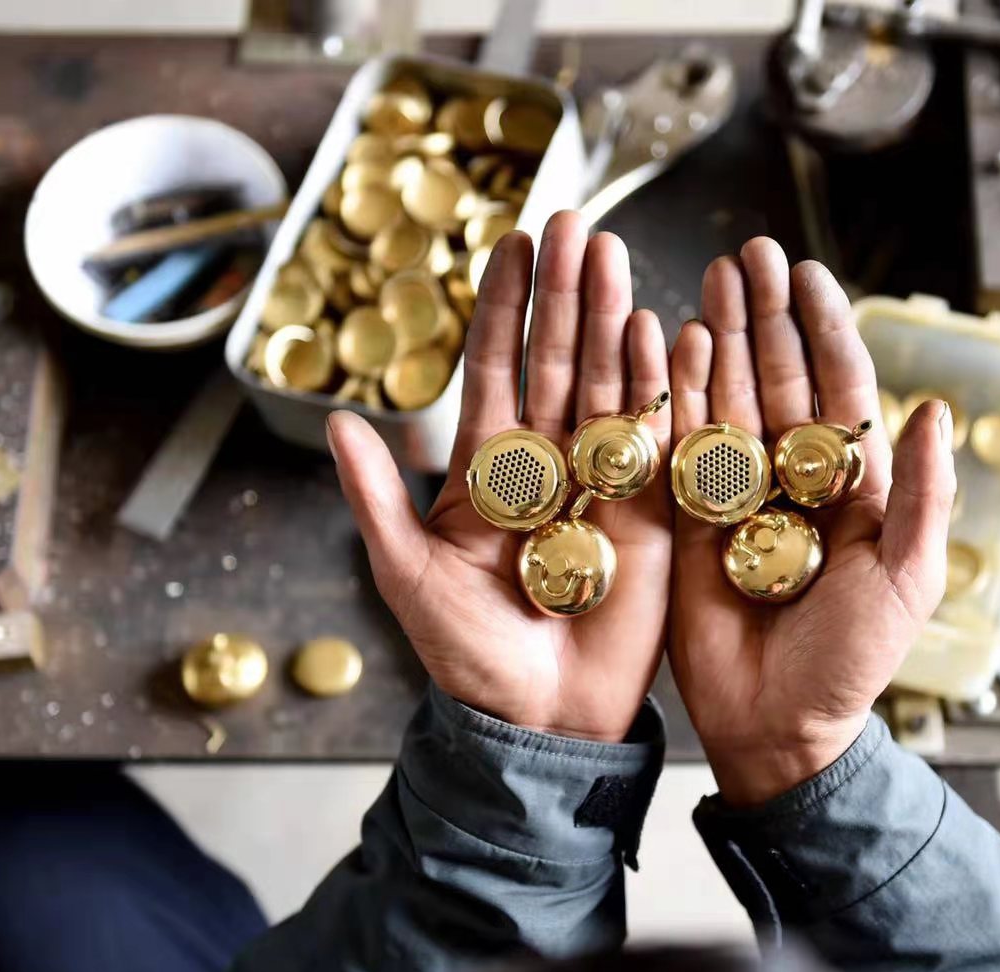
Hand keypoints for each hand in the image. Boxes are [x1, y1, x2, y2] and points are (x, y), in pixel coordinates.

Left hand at [328, 211, 671, 742]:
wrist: (537, 720)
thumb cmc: (466, 656)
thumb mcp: (407, 575)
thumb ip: (376, 499)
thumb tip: (338, 423)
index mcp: (489, 468)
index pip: (496, 367)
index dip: (504, 307)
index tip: (513, 243)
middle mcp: (549, 462)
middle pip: (559, 360)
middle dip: (566, 292)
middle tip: (576, 223)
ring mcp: (604, 481)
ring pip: (608, 384)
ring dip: (613, 319)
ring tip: (613, 254)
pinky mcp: (652, 513)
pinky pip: (656, 438)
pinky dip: (659, 385)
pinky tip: (661, 329)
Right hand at [668, 239, 956, 804]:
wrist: (778, 727)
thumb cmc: (852, 661)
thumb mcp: (905, 575)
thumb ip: (920, 492)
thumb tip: (933, 408)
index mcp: (850, 486)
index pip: (839, 387)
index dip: (823, 328)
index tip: (807, 271)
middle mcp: (791, 479)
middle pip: (777, 378)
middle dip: (763, 314)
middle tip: (748, 253)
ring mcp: (735, 496)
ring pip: (726, 399)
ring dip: (718, 337)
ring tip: (711, 278)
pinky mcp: (685, 521)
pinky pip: (679, 446)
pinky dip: (673, 393)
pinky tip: (668, 340)